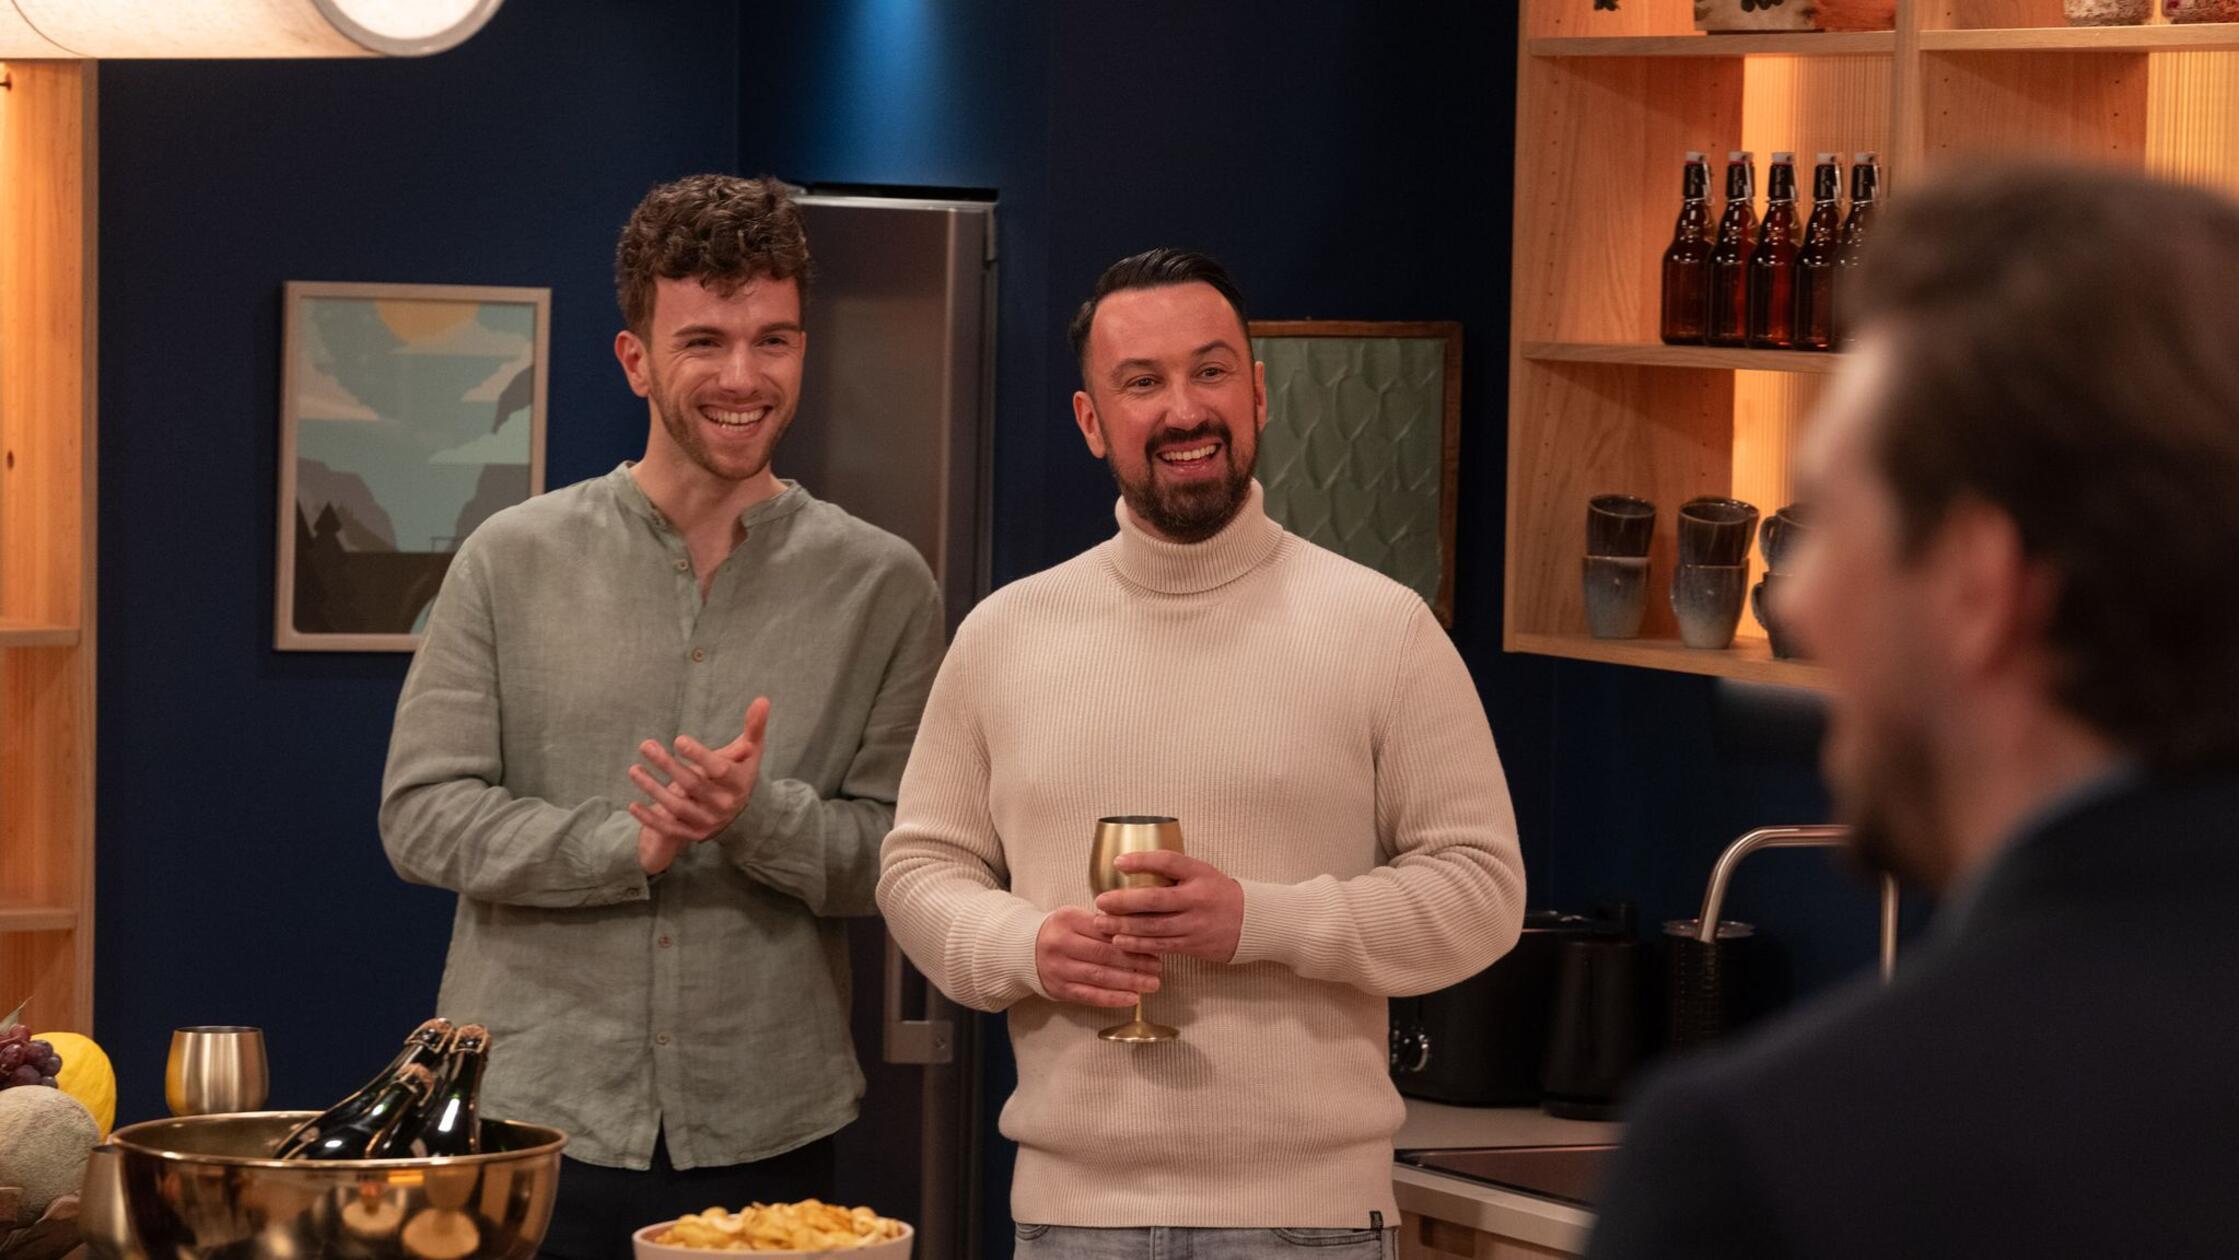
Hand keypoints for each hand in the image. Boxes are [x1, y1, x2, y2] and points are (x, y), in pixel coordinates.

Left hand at [629, 697, 770, 873]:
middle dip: (668, 765)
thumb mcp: (752, 750)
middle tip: (646, 746)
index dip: (699, 755)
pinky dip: (651, 819)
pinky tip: (632, 804)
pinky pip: (670, 828)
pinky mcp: (694, 834)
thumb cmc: (741, 771)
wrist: (741, 811)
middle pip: (693, 784)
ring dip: (653, 789)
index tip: (678, 740)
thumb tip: (762, 699)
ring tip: (634, 770)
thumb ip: (754, 726)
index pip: (719, 769)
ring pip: (677, 806)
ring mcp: (708, 821)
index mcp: (739, 782)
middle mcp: (725, 805)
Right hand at [1034, 906, 1162, 1007]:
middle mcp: (1060, 944)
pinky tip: (1132, 998)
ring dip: (1129, 981)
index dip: (1130, 938)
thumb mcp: (1075, 917)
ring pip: (1099, 977)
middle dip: (1135, 961)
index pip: (1104, 929)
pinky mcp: (1060, 989)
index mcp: (1067, 920)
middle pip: (1104, 954)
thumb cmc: (1060, 932)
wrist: (1025, 950)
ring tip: (1152, 983)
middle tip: (1158, 966)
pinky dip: (1113, 998)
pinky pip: (1090, 995)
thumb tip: (1139, 930)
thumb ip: (1101, 923)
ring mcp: (1059, 969)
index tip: (1152, 943)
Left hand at [1093, 850, 1244, 962]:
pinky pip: (1161, 946)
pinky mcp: (1193, 944)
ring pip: (1154, 927)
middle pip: (1154, 899)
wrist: (1251, 921)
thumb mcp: (1201, 873)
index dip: (1142, 861)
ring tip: (1103, 923)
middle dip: (1123, 901)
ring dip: (1124, 926)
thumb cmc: (1218, 893)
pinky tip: (1120, 941)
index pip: (1168, 862)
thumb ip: (1174, 872)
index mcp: (1199, 873)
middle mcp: (1197, 898)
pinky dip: (1138, 944)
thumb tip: (1132, 867)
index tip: (1118, 862)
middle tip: (1101, 901)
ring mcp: (1195, 924)